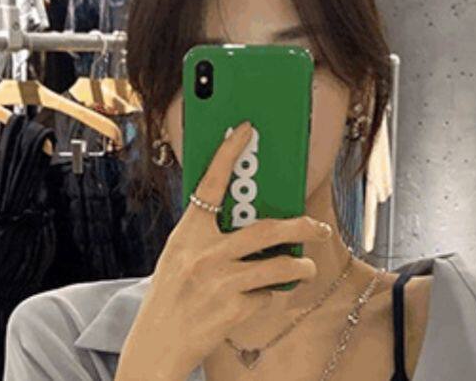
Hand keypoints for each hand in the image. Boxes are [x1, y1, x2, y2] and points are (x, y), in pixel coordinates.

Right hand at [115, 122, 333, 380]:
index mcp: (188, 234)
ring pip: (279, 264)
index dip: (228, 154)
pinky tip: (266, 298)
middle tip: (319, 227)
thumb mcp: (178, 257)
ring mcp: (221, 281)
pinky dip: (272, 295)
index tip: (246, 131)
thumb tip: (246, 221)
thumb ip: (206, 237)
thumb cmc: (169, 298)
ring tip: (305, 267)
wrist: (156, 344)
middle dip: (301, 226)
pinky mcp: (234, 308)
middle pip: (266, 229)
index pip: (210, 184)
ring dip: (300, 266)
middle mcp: (204, 253)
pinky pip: (268, 294)